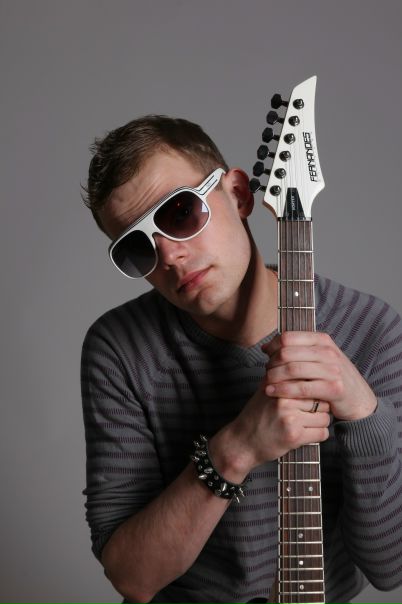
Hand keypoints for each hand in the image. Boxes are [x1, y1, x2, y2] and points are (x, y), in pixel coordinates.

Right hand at [217, 381, 330, 477]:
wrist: (242, 441)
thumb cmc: (256, 416)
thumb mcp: (265, 390)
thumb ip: (282, 377)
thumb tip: (302, 363)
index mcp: (280, 385)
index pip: (312, 383)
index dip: (315, 393)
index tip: (312, 399)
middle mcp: (285, 399)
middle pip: (322, 400)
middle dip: (319, 409)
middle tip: (308, 414)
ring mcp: (290, 417)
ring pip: (325, 418)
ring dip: (319, 424)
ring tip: (305, 425)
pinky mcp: (294, 436)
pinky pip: (322, 433)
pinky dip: (317, 436)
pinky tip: (305, 435)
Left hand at [262, 331, 377, 421]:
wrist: (358, 399)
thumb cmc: (331, 378)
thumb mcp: (317, 359)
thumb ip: (294, 351)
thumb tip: (265, 347)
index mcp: (322, 340)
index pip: (288, 337)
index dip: (272, 346)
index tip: (266, 356)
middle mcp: (328, 352)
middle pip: (287, 353)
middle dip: (271, 363)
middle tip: (266, 373)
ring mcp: (333, 370)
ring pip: (292, 369)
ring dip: (274, 377)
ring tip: (266, 384)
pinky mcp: (334, 388)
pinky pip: (301, 388)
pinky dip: (283, 390)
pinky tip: (272, 393)